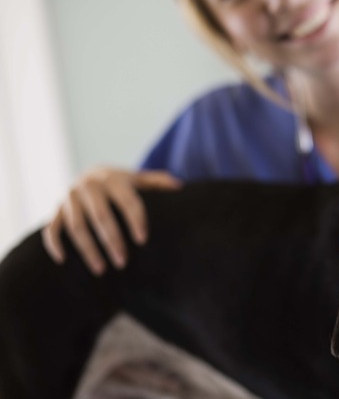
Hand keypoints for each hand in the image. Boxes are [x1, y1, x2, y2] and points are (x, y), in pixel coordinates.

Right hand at [43, 167, 181, 274]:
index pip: (127, 200)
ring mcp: (70, 197)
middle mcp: (89, 186)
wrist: (91, 175)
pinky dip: (54, 244)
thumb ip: (158, 182)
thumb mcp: (139, 179)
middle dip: (112, 240)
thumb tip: (180, 187)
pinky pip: (51, 227)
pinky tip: (63, 260)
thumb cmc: (122, 184)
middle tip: (123, 262)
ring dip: (87, 249)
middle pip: (100, 216)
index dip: (136, 220)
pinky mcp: (56, 209)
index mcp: (113, 179)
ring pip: (76, 226)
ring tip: (101, 270)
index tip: (143, 240)